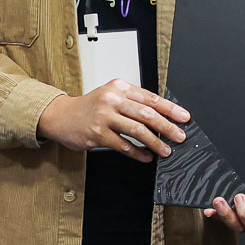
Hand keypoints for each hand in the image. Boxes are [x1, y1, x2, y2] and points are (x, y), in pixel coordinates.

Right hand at [37, 80, 188, 158]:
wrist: (61, 116)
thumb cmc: (90, 107)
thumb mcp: (111, 95)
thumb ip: (133, 102)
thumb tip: (162, 116)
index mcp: (120, 87)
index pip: (151, 98)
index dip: (170, 108)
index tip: (184, 117)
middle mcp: (112, 99)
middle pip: (147, 114)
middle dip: (167, 127)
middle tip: (179, 136)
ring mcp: (104, 117)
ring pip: (137, 130)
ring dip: (155, 142)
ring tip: (165, 150)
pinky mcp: (97, 134)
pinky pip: (123, 145)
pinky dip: (138, 153)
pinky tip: (146, 157)